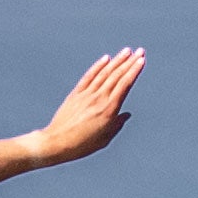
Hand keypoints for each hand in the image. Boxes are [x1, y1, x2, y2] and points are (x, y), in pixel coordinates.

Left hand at [28, 47, 144, 166]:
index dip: (134, 71)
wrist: (55, 143)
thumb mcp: (104, 140)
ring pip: (104, 74)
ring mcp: (86, 95)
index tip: (142, 60)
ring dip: (117, 61)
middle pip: (116, 76)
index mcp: (109, 110)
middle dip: (129, 62)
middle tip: (140, 51)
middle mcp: (98, 99)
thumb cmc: (80, 145)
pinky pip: (88, 77)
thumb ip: (116, 125)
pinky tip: (105, 59)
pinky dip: (97, 67)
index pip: (124, 85)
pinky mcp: (75, 95)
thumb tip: (125, 115)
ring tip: (127, 51)